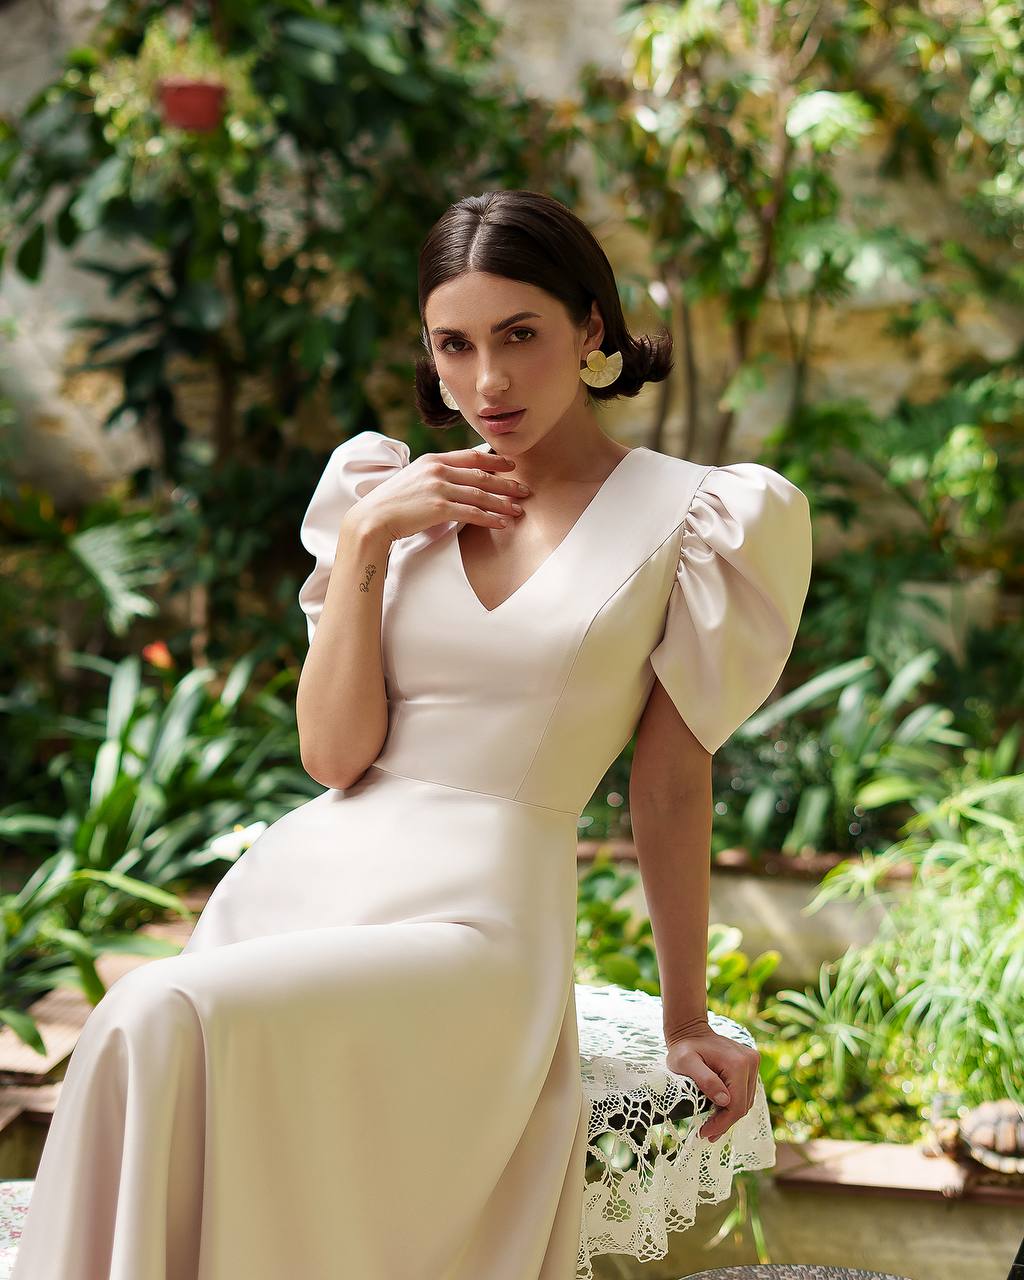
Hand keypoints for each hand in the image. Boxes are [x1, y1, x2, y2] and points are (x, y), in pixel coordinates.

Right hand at [348, 447, 530, 542]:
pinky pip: (472, 513)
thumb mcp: (412, 478)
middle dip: (507, 484)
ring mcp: (439, 488)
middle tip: (524, 490)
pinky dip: (490, 518)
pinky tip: (502, 523)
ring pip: (481, 495)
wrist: (373, 518)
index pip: (471, 457)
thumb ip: (434, 475)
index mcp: (433, 459)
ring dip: (503, 503)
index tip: (511, 465)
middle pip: (481, 476)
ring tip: (519, 510)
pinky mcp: (439, 508)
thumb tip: (455, 481)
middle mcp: (438, 470)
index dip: (494, 461)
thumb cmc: (391, 502)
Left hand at [664, 1015, 760, 1142]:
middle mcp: (751, 1061)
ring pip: (746, 1101)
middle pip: (743, 1105)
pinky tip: (719, 1112)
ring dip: (729, 1115)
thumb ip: (705, 1080)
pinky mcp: (750, 1065)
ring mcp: (752, 1062)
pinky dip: (733, 1105)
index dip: (722, 1123)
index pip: (736, 1104)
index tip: (705, 1134)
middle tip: (706, 1134)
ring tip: (711, 1126)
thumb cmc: (684, 1048)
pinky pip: (745, 1092)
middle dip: (725, 1122)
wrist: (690, 1030)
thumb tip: (724, 1101)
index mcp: (738, 1063)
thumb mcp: (686, 1063)